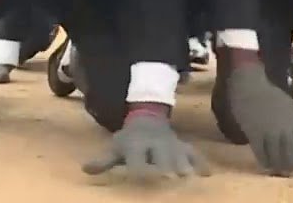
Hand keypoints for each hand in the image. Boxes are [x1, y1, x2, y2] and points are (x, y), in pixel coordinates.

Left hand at [82, 111, 210, 179]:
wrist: (148, 116)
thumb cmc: (130, 138)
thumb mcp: (116, 146)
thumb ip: (103, 160)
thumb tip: (84, 170)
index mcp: (137, 144)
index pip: (137, 156)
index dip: (137, 166)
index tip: (140, 177)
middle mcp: (155, 143)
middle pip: (160, 154)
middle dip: (164, 164)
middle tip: (168, 177)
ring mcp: (170, 144)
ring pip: (178, 152)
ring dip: (183, 163)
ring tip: (188, 176)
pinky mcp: (182, 145)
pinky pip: (193, 152)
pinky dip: (201, 162)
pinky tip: (208, 174)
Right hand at [225, 62, 292, 175]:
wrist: (250, 87)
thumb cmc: (271, 95)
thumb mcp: (292, 104)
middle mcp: (285, 131)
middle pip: (291, 157)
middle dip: (290, 166)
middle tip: (287, 170)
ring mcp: (269, 134)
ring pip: (277, 159)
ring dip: (277, 167)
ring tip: (276, 169)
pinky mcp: (255, 136)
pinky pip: (261, 155)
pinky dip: (264, 162)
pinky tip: (264, 163)